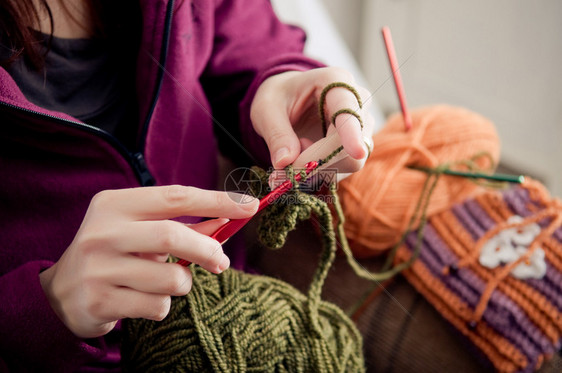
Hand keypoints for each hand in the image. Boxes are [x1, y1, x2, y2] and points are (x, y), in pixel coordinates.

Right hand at [39, 186, 257, 337]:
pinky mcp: (99, 301)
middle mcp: (103, 232)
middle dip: (207, 250)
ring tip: (162, 282)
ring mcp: (98, 268)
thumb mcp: (141, 230)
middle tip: (221, 262)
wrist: (61, 293)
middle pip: (173, 235)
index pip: (176, 197)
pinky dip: (163, 306)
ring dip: (181, 283)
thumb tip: (227, 222)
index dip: (217, 200)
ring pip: (170, 278)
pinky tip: (142, 300)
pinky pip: (157, 307)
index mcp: (115, 204)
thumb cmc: (114, 253)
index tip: (249, 205)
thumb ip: (182, 225)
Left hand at [250, 67, 374, 173]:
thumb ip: (276, 135)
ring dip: (316, 168)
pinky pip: (342, 169)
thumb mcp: (267, 109)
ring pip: (349, 162)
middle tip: (285, 165)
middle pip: (351, 145)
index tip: (356, 152)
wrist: (288, 99)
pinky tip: (302, 159)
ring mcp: (361, 126)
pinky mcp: (357, 147)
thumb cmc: (279, 97)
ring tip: (293, 152)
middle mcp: (357, 102)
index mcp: (336, 82)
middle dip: (317, 161)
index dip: (352, 133)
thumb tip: (284, 162)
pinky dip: (319, 173)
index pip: (349, 111)